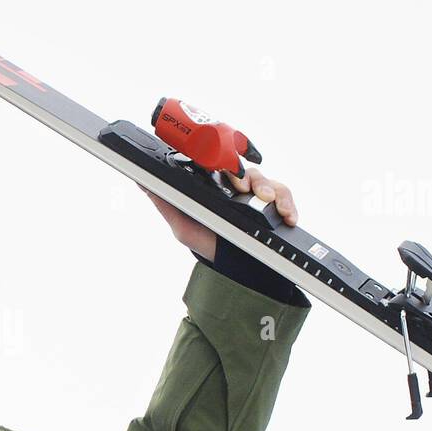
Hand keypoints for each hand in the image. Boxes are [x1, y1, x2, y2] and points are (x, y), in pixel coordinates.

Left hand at [141, 166, 299, 261]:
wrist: (233, 270)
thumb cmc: (207, 244)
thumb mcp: (182, 226)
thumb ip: (166, 203)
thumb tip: (143, 181)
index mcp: (215, 187)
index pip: (220, 164)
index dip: (224, 160)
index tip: (224, 167)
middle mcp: (237, 188)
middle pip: (246, 169)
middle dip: (247, 176)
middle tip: (244, 188)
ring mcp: (258, 196)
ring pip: (267, 180)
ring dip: (270, 189)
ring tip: (267, 201)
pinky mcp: (276, 206)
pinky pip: (285, 197)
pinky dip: (288, 205)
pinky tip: (287, 216)